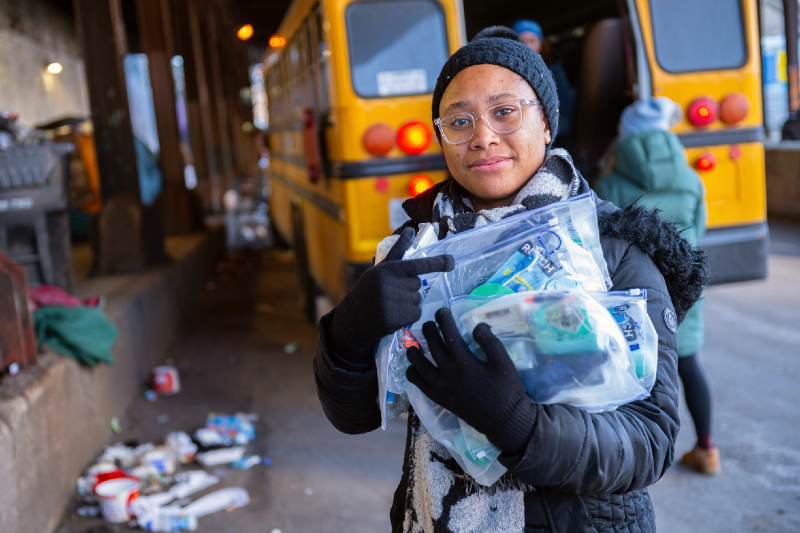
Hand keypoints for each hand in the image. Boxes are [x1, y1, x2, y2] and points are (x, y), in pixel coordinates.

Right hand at [330, 227, 453, 364]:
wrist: (355, 316)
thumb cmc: (370, 288)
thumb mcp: (381, 268)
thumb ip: (398, 251)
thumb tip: (410, 230)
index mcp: (387, 270)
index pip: (416, 265)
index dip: (436, 263)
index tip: (451, 262)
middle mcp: (390, 285)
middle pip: (417, 284)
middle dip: (409, 288)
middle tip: (392, 292)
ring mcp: (393, 302)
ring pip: (418, 299)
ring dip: (409, 301)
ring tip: (392, 303)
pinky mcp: (396, 318)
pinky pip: (416, 313)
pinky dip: (409, 314)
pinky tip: (395, 314)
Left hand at [405, 308, 536, 454]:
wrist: (503, 421)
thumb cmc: (507, 390)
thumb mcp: (504, 363)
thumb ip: (489, 342)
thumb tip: (476, 326)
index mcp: (463, 361)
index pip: (448, 333)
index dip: (443, 319)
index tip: (442, 311)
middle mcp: (447, 372)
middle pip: (432, 344)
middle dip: (429, 329)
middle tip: (430, 322)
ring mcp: (439, 386)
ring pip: (418, 362)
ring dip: (414, 349)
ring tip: (416, 343)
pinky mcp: (437, 398)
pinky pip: (417, 383)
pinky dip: (412, 371)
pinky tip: (416, 366)